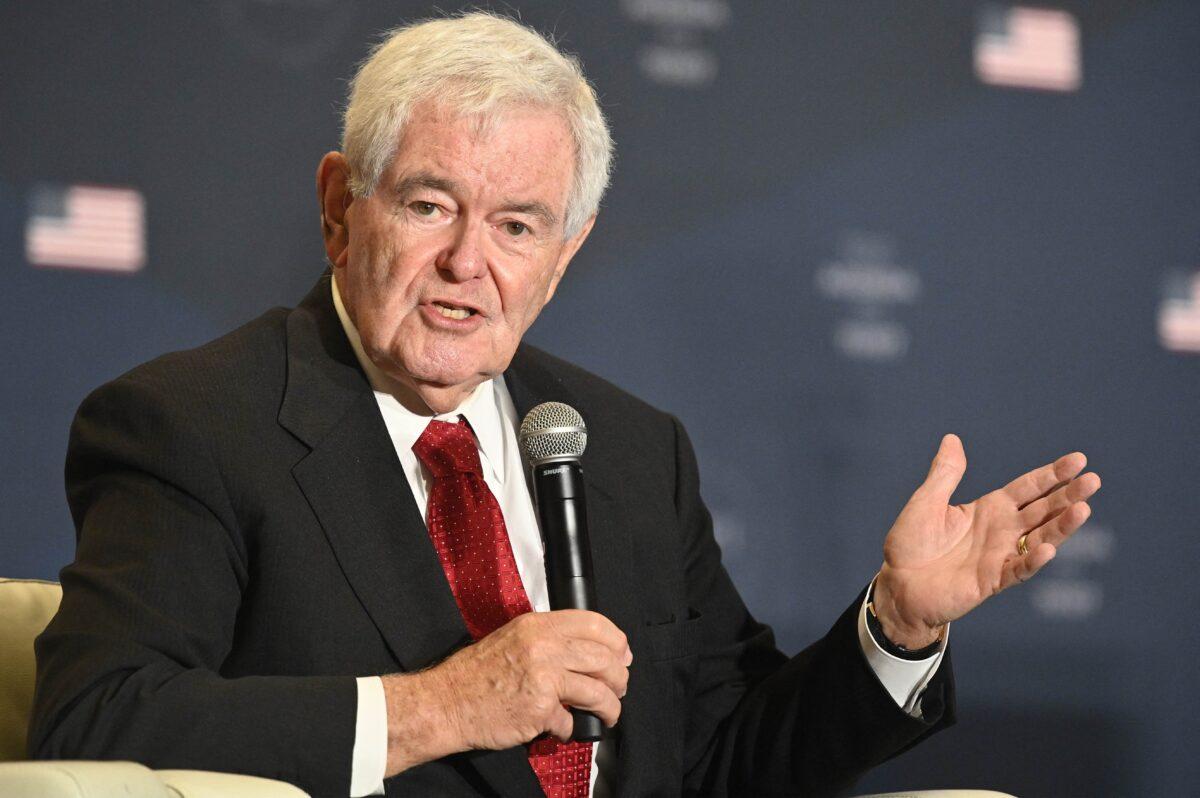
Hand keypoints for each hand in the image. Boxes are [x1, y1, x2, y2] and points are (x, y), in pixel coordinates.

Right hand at [381, 609, 630, 776]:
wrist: (445, 703)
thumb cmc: (476, 674)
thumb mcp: (513, 639)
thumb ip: (549, 640)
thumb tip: (588, 652)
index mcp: (537, 625)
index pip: (593, 623)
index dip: (616, 640)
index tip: (623, 654)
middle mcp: (543, 647)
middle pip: (604, 658)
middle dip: (619, 678)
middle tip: (619, 688)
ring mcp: (543, 678)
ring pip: (598, 691)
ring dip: (610, 707)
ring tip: (608, 714)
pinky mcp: (539, 709)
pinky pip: (570, 722)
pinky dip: (570, 729)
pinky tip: (561, 728)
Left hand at [872, 434, 1100, 648]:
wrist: (898, 585)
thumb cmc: (911, 544)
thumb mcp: (926, 501)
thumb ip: (945, 474)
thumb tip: (953, 438)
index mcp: (989, 509)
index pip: (1029, 488)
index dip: (1052, 474)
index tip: (1078, 460)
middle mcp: (1002, 531)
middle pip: (1043, 510)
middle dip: (1068, 496)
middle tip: (1092, 480)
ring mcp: (1001, 556)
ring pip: (1040, 538)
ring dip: (1062, 526)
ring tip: (1083, 509)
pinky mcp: (992, 581)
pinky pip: (1018, 569)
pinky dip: (1033, 560)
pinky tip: (1048, 548)